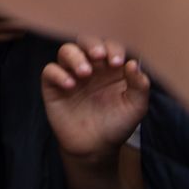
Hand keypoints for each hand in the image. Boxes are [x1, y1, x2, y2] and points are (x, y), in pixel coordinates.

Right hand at [40, 39, 149, 161]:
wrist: (95, 148)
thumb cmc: (117, 124)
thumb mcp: (135, 107)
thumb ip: (139, 86)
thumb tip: (133, 64)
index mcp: (111, 67)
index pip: (111, 46)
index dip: (113, 48)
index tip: (117, 62)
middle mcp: (91, 66)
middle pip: (86, 41)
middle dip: (92, 44)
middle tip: (98, 55)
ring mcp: (71, 74)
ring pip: (66, 51)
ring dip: (75, 57)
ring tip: (84, 72)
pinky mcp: (54, 86)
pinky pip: (50, 71)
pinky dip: (58, 74)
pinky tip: (70, 85)